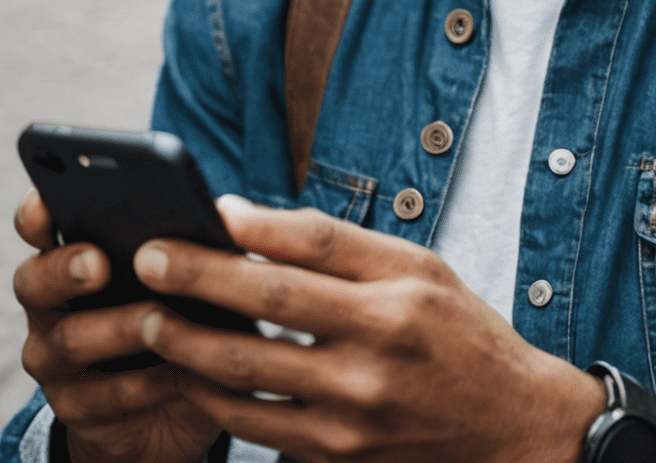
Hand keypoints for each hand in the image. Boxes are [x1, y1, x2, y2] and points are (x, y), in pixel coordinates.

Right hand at [11, 188, 222, 462]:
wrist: (162, 406)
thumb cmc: (176, 313)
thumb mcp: (179, 276)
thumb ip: (182, 246)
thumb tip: (220, 214)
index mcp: (68, 255)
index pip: (38, 225)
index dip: (37, 212)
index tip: (49, 200)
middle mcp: (49, 305)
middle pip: (35, 281)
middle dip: (66, 269)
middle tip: (99, 263)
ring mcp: (55, 359)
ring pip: (71, 340)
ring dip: (117, 327)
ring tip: (156, 317)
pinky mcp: (76, 407)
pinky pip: (106, 393)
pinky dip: (147, 380)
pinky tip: (182, 368)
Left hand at [129, 196, 655, 461]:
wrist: (508, 428)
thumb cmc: (458, 331)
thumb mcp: (416, 266)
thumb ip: (333, 241)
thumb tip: (245, 217)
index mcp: (396, 300)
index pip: (304, 253)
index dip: (242, 235)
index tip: (191, 219)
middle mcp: (373, 358)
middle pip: (261, 315)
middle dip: (192, 289)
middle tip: (146, 264)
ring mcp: (350, 419)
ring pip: (244, 380)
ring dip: (186, 349)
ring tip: (153, 320)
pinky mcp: (335, 459)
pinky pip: (255, 429)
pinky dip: (214, 398)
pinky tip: (190, 373)